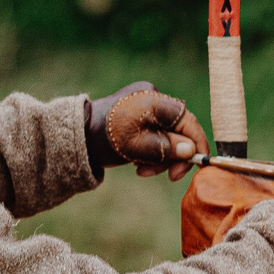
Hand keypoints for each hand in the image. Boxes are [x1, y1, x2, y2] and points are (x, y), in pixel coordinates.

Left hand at [86, 82, 204, 177]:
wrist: (75, 135)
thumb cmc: (104, 140)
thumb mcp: (137, 148)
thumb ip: (167, 148)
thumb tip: (192, 151)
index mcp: (153, 99)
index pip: (188, 121)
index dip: (196, 144)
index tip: (197, 164)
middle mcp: (151, 97)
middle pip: (178, 129)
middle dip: (173, 155)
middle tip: (167, 176)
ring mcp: (144, 103)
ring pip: (166, 134)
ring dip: (160, 156)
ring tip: (142, 171)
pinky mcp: (137, 113)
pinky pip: (154, 132)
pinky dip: (151, 150)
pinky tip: (137, 163)